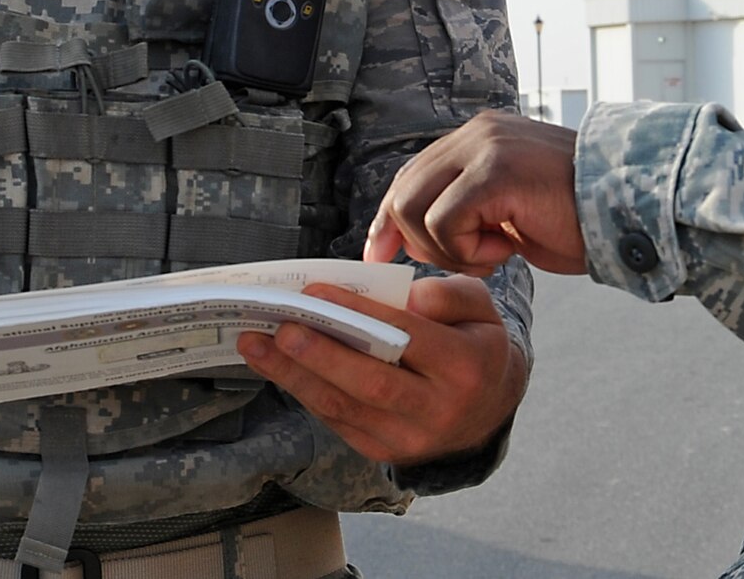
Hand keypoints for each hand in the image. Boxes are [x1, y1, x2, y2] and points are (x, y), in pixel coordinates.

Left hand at [237, 276, 527, 464]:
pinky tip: (276, 367)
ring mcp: (409, 440)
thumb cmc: (474, 345)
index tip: (316, 290)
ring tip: (256, 345)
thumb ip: (448, 293)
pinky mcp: (384, 453)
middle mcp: (438, 410)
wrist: (487, 410)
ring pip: (345, 408)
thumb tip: (406, 299)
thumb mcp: (479, 309)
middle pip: (371, 384)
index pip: (406, 337)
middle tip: (280, 326)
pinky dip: (305, 392)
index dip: (360, 315)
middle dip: (320, 355)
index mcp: (466, 367)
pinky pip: (337, 422)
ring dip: (295, 376)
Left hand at [364, 111, 586, 274]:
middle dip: (414, 241)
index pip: (411, 176)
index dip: (389, 220)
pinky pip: (445, 222)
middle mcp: (477, 132)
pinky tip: (506, 251)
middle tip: (464, 262)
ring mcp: (485, 147)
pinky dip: (467, 251)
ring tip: (493, 254)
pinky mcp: (494, 172)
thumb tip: (411, 236)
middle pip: (403, 191)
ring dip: (448, 248)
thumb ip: (466, 208)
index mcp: (479, 136)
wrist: (631, 209)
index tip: (379, 255)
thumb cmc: (575, 218)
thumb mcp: (508, 208)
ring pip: (415, 208)